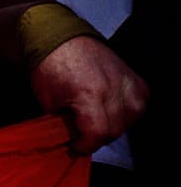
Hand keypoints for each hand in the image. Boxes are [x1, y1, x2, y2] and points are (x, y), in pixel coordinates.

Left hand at [31, 36, 147, 153]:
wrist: (62, 40)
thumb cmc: (51, 68)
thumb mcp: (48, 102)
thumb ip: (63, 124)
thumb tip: (72, 140)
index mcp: (89, 94)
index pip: (98, 133)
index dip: (86, 145)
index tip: (77, 146)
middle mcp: (114, 89)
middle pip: (115, 130)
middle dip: (96, 137)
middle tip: (81, 132)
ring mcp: (128, 83)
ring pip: (130, 121)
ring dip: (112, 125)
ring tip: (93, 117)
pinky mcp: (137, 80)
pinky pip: (139, 107)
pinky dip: (126, 113)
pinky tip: (108, 108)